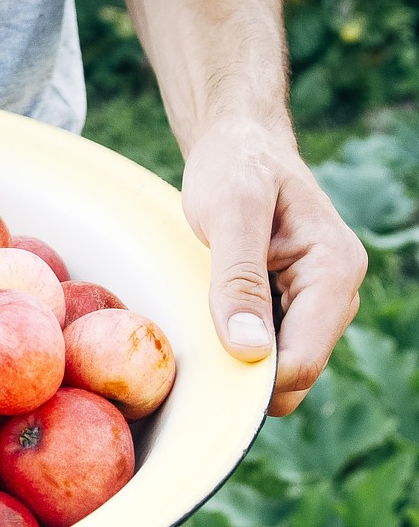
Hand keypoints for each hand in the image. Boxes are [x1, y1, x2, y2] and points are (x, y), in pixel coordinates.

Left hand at [180, 117, 366, 415]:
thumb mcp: (230, 212)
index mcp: (334, 269)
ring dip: (239, 362)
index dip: (255, 381)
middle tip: (190, 352)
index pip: (304, 359)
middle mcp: (336, 292)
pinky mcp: (291, 304)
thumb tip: (250, 350)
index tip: (202, 376)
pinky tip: (207, 323)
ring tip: (196, 328)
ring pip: (281, 366)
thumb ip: (239, 278)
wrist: (238, 145)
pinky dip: (236, 346)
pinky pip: (267, 348)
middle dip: (246, 375)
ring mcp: (315, 301)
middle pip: (295, 372)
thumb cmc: (235, 167)